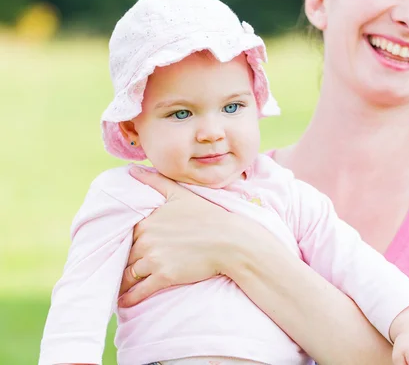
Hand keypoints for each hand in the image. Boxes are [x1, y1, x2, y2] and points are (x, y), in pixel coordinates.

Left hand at [118, 166, 243, 306]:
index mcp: (147, 220)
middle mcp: (146, 239)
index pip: (125, 235)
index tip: (119, 249)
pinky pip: (139, 291)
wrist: (229, 240)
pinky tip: (123, 303)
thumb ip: (154, 181)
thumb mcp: (180, 193)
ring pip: (129, 274)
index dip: (124, 243)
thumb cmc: (207, 216)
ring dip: (122, 282)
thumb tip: (132, 170)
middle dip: (121, 263)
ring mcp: (154, 259)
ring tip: (117, 288)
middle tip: (114, 271)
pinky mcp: (164, 276)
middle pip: (125, 255)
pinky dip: (129, 298)